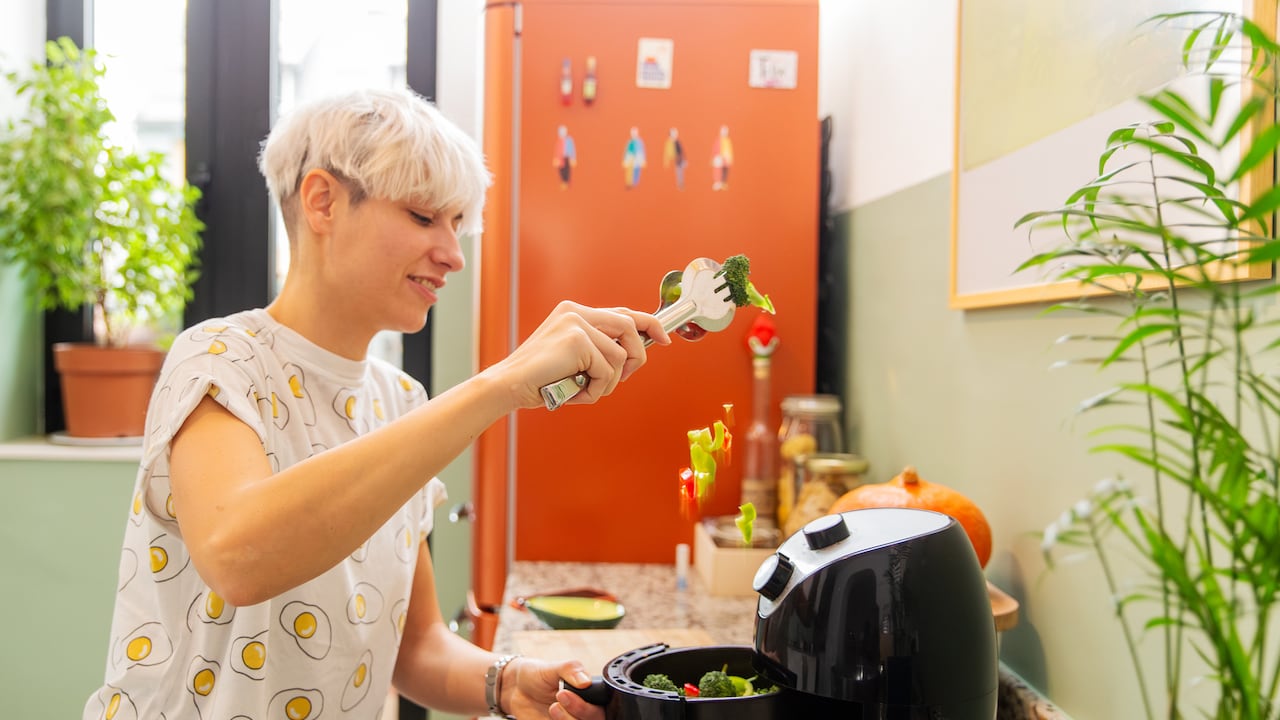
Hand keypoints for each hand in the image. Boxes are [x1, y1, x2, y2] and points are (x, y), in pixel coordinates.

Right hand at [486, 301, 668, 409]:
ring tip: (584, 390)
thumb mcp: (573, 359)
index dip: (648, 324)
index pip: (622, 312)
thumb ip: (598, 349)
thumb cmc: (539, 379)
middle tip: (624, 378)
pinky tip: (575, 392)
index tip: (664, 339)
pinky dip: (595, 390)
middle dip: (637, 356)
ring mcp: (577, 323)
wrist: (509, 385)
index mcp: (575, 312)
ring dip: (607, 383)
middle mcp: (576, 311)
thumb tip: (634, 354)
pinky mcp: (577, 339)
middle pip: (629, 327)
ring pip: (620, 356)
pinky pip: (607, 371)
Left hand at [504, 657, 605, 719]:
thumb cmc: (537, 675)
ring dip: (567, 719)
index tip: (569, 693)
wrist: (515, 689)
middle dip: (580, 711)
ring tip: (553, 706)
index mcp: (588, 696)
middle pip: (595, 719)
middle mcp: (581, 713)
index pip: (601, 706)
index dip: (590, 705)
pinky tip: (547, 717)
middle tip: (560, 695)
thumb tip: (585, 681)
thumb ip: (571, 669)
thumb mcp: (553, 667)